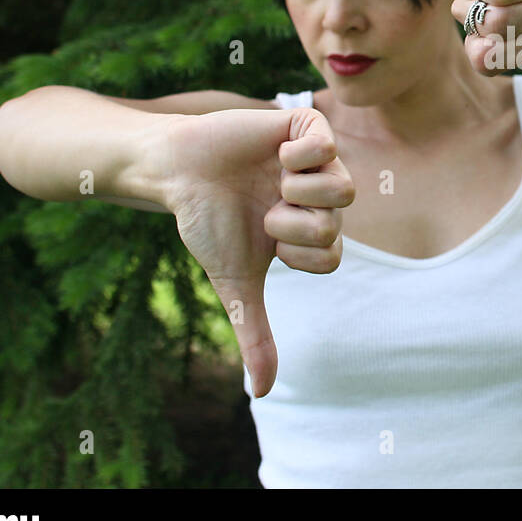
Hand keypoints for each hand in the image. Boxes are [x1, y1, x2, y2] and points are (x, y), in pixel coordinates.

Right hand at [160, 107, 354, 396]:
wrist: (178, 173)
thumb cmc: (209, 224)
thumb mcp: (235, 283)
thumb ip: (254, 333)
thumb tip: (263, 394)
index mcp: (314, 231)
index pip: (331, 256)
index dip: (295, 253)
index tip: (267, 240)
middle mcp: (322, 197)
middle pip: (337, 224)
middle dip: (293, 224)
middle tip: (266, 208)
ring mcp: (317, 162)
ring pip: (343, 187)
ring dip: (299, 191)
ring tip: (274, 181)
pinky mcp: (304, 126)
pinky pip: (327, 144)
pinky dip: (300, 154)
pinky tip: (277, 154)